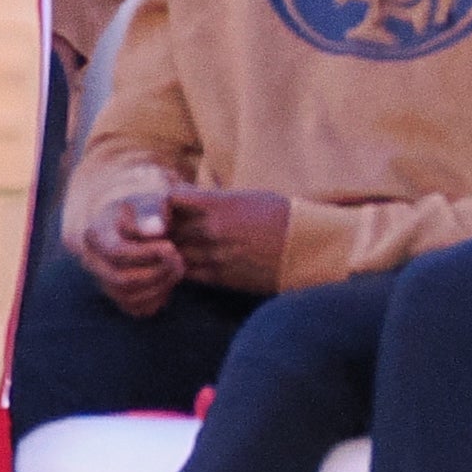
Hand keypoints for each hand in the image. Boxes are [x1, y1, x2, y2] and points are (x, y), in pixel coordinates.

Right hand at [77, 189, 184, 317]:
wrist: (140, 224)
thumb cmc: (146, 211)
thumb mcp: (149, 202)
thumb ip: (152, 211)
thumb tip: (156, 230)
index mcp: (94, 234)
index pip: (116, 253)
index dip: (147, 254)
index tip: (170, 245)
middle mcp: (91, 261)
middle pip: (122, 280)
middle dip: (157, 272)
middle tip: (179, 258)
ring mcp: (103, 281)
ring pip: (130, 297)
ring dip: (161, 285)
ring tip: (177, 267)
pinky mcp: (119, 297)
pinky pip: (139, 309)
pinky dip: (159, 299)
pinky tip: (168, 280)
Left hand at [168, 187, 291, 294]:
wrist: (311, 248)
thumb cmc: (281, 217)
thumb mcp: (246, 197)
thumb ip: (212, 199)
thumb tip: (182, 195)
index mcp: (219, 204)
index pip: (169, 199)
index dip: (161, 203)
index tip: (164, 207)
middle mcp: (214, 229)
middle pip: (167, 227)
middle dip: (161, 228)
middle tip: (161, 228)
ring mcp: (216, 255)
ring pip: (173, 252)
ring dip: (169, 248)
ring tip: (172, 245)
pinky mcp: (222, 277)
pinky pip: (187, 273)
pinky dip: (180, 268)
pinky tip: (185, 263)